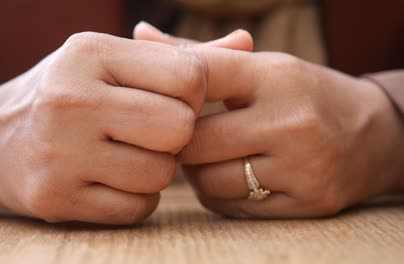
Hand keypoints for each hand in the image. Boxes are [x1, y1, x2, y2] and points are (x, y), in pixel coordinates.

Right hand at [0, 32, 212, 224]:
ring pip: (161, 175)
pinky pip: (138, 208)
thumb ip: (180, 55)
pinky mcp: (56, 199)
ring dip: (157, 169)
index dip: (193, 94)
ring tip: (128, 154)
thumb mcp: (111, 60)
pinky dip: (137, 198)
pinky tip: (112, 179)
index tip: (172, 99)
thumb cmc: (66, 93)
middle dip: (176, 135)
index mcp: (89, 52)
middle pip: (179, 128)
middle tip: (152, 131)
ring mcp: (59, 154)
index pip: (189, 77)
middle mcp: (71, 100)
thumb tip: (246, 43)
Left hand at [135, 23, 403, 217]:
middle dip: (178, 143)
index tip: (165, 103)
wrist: (373, 135)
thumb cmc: (304, 95)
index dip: (171, 94)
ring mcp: (302, 166)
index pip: (200, 77)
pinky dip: (220, 195)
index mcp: (276, 75)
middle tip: (181, 138)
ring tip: (207, 158)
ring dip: (196, 173)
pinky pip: (234, 207)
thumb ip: (201, 56)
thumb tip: (141, 34)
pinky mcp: (307, 202)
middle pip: (193, 142)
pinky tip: (230, 178)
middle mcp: (291, 120)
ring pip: (209, 182)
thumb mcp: (262, 67)